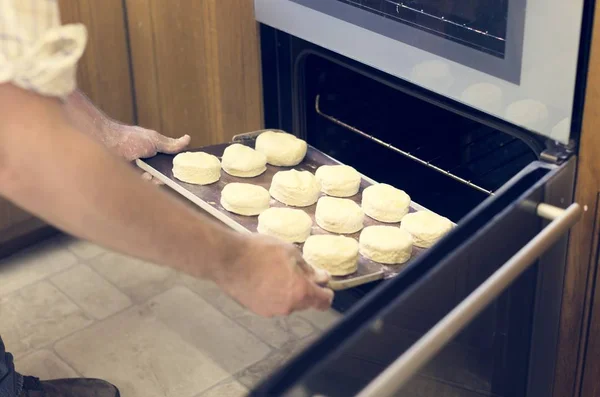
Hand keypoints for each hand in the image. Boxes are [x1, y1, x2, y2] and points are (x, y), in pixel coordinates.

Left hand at [108, 124, 189, 183]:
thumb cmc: (129, 138)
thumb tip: (188, 139)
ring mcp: (138, 175)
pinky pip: (141, 189)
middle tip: (164, 177)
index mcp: (154, 156)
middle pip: (162, 178)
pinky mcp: (129, 182)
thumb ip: (171, 144)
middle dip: (165, 178)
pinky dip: (144, 184)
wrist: (107, 142)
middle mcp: (147, 167)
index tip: (181, 172)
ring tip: (150, 175)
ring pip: (152, 185)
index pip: (169, 167)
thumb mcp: (154, 140)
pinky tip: (142, 177)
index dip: (175, 170)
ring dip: (154, 181)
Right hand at [214, 234, 333, 316]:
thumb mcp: (290, 252)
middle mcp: (289, 306)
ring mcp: (272, 311)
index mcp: (301, 291)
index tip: (323, 285)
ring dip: (288, 292)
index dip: (327, 293)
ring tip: (275, 273)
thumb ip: (308, 268)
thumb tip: (322, 277)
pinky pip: (273, 304)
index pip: (324, 301)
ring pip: (289, 303)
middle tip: (295, 271)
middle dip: (305, 289)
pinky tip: (263, 280)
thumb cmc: (260, 251)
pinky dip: (273, 295)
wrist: (228, 259)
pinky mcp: (257, 310)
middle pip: (306, 302)